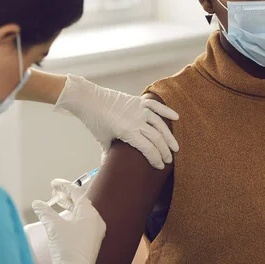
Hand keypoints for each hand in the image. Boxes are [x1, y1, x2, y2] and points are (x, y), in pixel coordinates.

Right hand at [32, 179, 105, 263]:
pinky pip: (82, 223)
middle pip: (80, 202)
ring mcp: (95, 232)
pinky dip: (72, 217)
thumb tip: (37, 204)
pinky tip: (63, 219)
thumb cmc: (68, 249)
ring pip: (81, 213)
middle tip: (54, 192)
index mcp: (90, 213)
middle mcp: (95, 221)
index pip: (77, 193)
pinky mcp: (91, 241)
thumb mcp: (54, 227)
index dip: (64, 186)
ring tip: (57, 203)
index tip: (53, 183)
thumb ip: (45, 212)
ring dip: (69, 206)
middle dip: (66, 196)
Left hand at [54, 75, 179, 169]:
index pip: (148, 149)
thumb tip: (108, 165)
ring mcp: (138, 109)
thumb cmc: (94, 119)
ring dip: (169, 136)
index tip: (160, 166)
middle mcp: (136, 120)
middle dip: (164, 151)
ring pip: (160, 124)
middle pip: (157, 138)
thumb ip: (109, 152)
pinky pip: (156, 106)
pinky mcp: (137, 100)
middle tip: (169, 160)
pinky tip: (176, 117)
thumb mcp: (102, 139)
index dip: (156, 159)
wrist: (87, 98)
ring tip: (175, 147)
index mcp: (127, 132)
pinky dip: (166, 111)